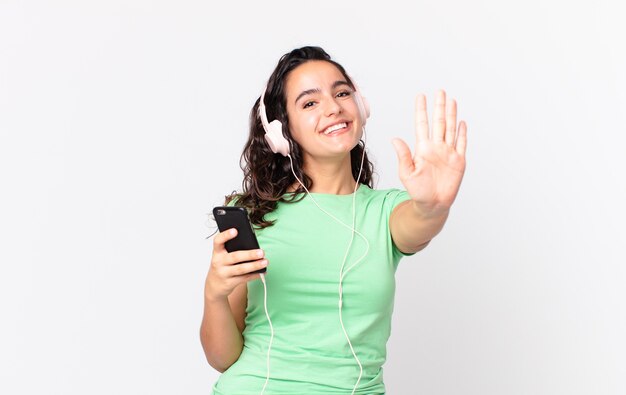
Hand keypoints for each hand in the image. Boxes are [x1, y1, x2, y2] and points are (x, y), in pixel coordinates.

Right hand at [205, 228, 267, 300]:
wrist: (214, 285)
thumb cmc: (223, 265)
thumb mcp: (223, 256)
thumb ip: (233, 249)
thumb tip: (253, 246)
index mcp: (217, 252)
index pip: (218, 241)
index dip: (226, 235)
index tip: (235, 230)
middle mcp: (218, 262)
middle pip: (235, 257)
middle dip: (250, 254)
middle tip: (261, 252)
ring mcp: (223, 273)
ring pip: (241, 269)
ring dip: (255, 265)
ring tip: (265, 261)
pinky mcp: (229, 283)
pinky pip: (244, 278)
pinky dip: (254, 274)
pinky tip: (262, 271)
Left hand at [392, 90, 466, 214]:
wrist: (432, 205)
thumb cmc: (418, 191)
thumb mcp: (407, 173)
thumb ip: (403, 156)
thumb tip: (395, 139)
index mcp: (423, 149)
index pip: (422, 125)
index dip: (422, 110)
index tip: (421, 96)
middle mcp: (436, 148)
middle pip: (438, 122)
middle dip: (439, 106)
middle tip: (440, 91)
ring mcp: (448, 153)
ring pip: (450, 129)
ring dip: (451, 114)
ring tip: (451, 100)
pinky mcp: (459, 161)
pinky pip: (462, 144)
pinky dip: (462, 133)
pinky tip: (462, 122)